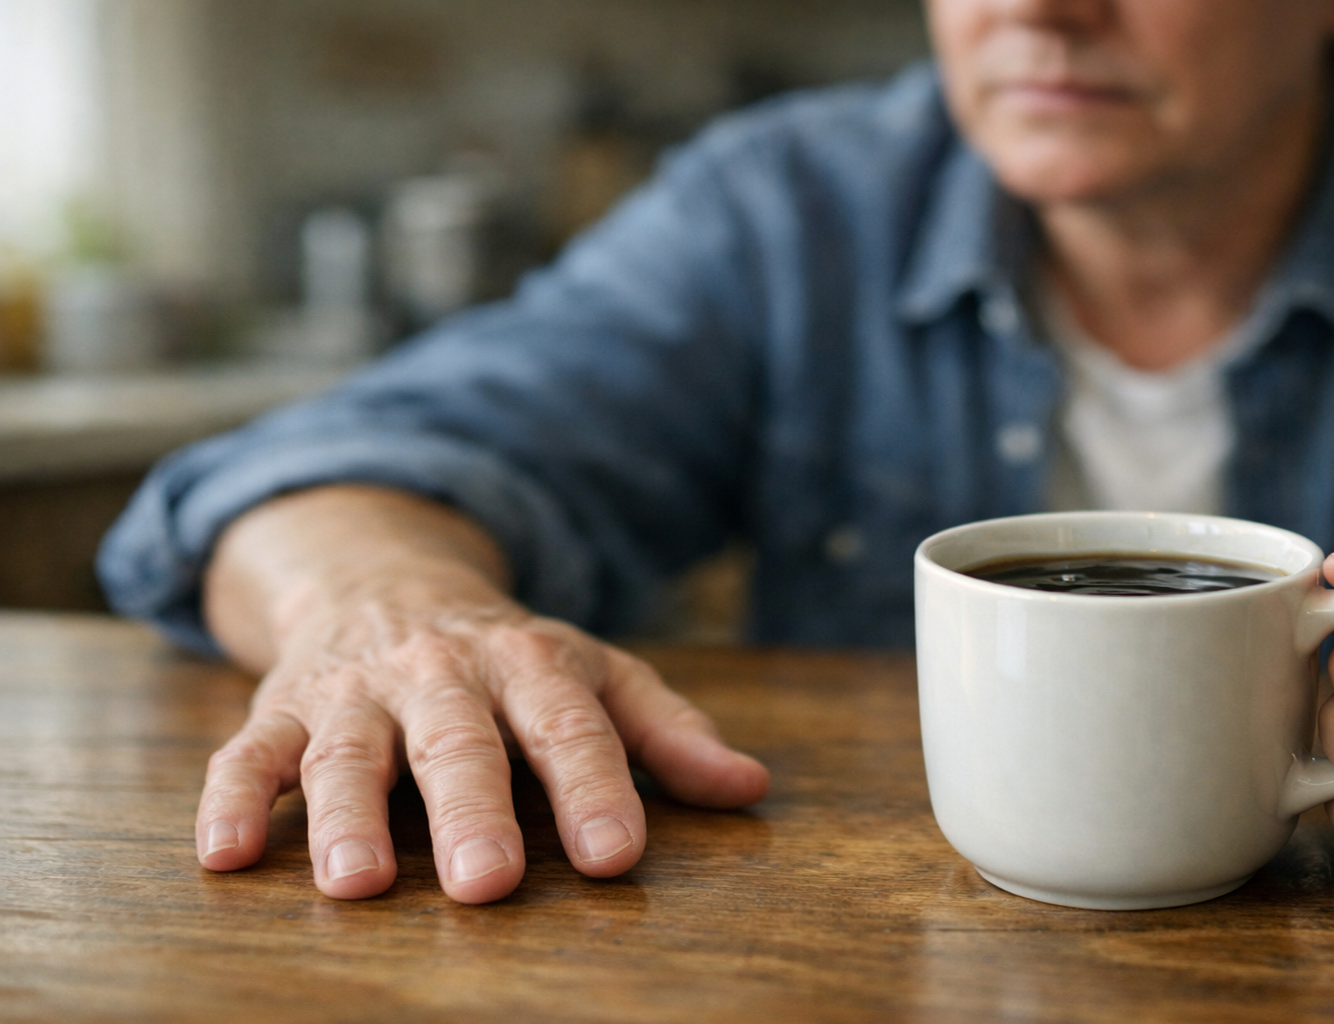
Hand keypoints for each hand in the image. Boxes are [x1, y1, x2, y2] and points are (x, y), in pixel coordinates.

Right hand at [190, 488, 768, 903]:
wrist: (386, 578)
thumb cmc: (512, 658)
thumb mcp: (598, 674)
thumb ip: (669, 732)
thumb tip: (752, 788)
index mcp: (531, 663)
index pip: (568, 728)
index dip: (593, 789)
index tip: (615, 856)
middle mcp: (441, 674)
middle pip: (458, 746)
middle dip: (472, 813)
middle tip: (487, 885)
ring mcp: (357, 692)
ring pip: (347, 754)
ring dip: (348, 817)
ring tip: (359, 884)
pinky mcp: (283, 708)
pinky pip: (249, 754)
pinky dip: (230, 801)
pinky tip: (223, 855)